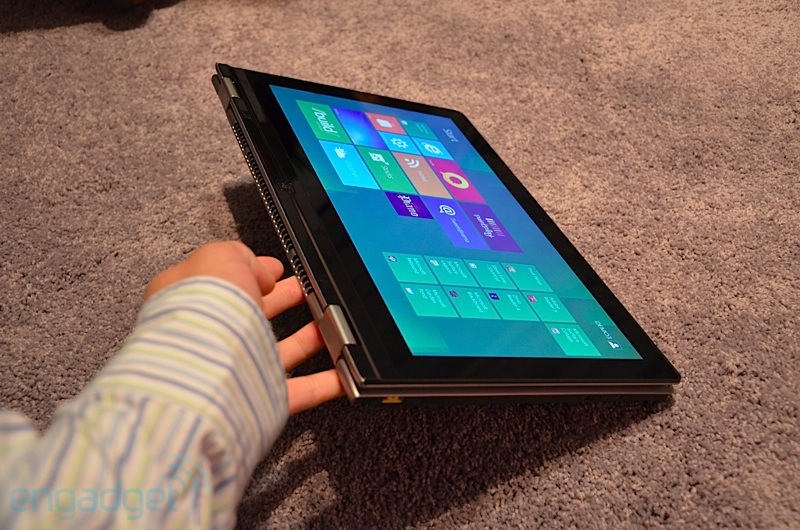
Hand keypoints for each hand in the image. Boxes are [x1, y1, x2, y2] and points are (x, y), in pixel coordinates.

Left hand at [145, 241, 343, 413]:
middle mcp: (211, 337)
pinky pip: (300, 390)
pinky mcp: (259, 399)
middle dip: (285, 301)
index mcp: (192, 300)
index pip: (226, 280)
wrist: (201, 374)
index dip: (254, 272)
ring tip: (334, 326)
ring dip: (310, 338)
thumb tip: (262, 272)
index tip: (279, 270)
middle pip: (254, 315)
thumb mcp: (219, 258)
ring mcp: (235, 370)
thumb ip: (241, 256)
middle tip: (310, 292)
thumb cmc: (200, 314)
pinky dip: (325, 382)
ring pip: (279, 352)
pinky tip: (344, 372)